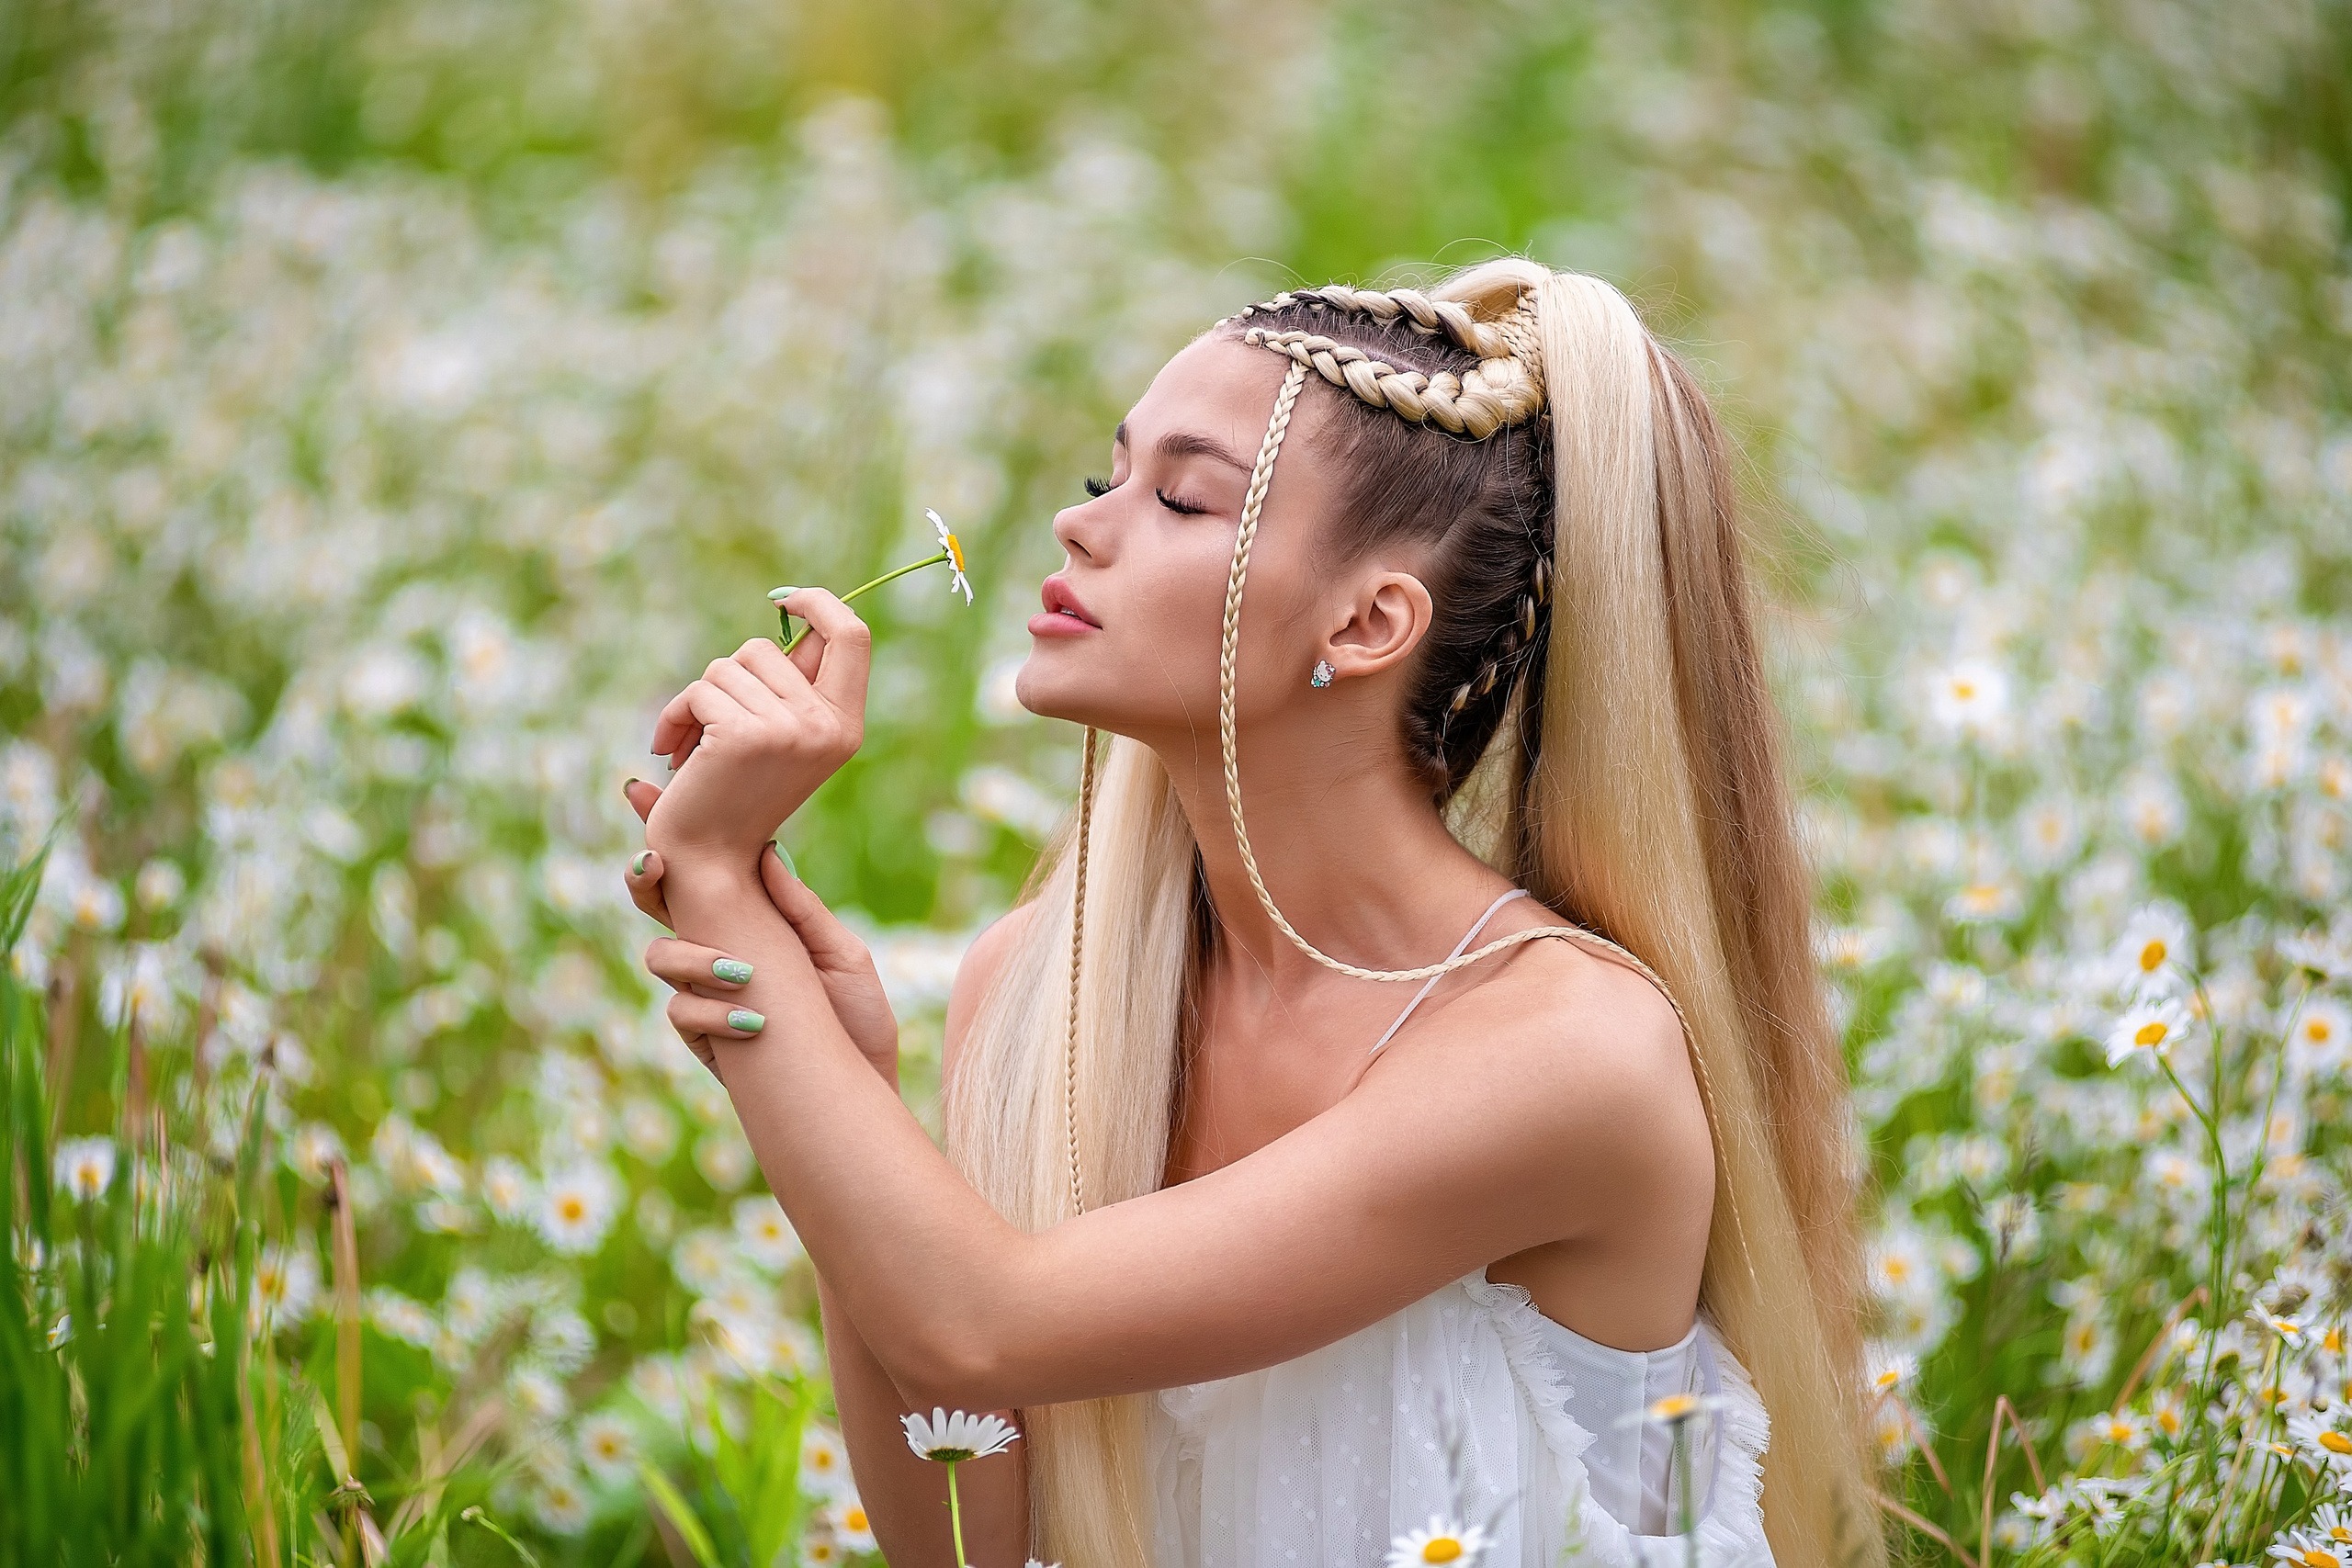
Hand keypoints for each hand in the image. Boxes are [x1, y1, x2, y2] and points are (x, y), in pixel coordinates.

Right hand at [625, 778, 901, 1084]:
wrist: (861, 1086)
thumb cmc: (856, 1017)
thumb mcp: (839, 952)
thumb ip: (798, 907)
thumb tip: (765, 847)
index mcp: (751, 921)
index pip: (702, 871)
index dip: (670, 831)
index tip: (648, 785)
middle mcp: (718, 950)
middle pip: (658, 904)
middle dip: (645, 876)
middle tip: (655, 860)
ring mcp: (705, 992)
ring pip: (660, 956)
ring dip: (693, 956)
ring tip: (743, 971)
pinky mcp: (703, 1035)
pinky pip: (680, 1010)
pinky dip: (713, 1010)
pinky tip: (755, 1020)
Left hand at [644, 588, 869, 859]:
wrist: (708, 862)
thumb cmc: (736, 797)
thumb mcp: (782, 736)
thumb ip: (796, 683)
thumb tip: (797, 617)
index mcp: (846, 726)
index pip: (853, 636)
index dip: (820, 603)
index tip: (784, 600)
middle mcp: (827, 727)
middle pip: (767, 648)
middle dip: (728, 678)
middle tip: (713, 726)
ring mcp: (790, 730)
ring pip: (727, 667)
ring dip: (698, 701)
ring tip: (693, 748)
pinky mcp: (744, 734)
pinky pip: (699, 691)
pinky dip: (674, 717)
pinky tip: (672, 753)